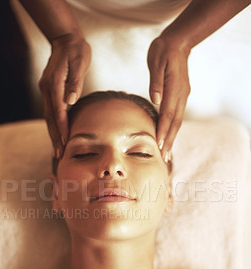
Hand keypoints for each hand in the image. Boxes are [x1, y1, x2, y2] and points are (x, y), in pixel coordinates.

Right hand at [39, 33, 91, 155]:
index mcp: (54, 83)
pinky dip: (53, 125)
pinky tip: (56, 134)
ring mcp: (46, 90)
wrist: (65, 39)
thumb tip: (71, 100)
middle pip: (50, 118)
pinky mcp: (49, 91)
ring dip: (52, 134)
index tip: (66, 141)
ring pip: (48, 117)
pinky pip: (50, 112)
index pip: (58, 110)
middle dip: (55, 137)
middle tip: (59, 154)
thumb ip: (75, 82)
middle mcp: (47, 88)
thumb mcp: (79, 62)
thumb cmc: (76, 50)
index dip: (62, 127)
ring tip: (56, 150)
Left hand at [147, 34, 190, 155]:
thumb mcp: (156, 61)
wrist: (178, 43)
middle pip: (175, 122)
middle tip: (164, 157)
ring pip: (178, 121)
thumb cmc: (163, 50)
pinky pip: (177, 116)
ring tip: (166, 153)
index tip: (159, 144)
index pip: (168, 113)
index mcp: (174, 88)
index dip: (163, 130)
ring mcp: (182, 96)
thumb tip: (155, 99)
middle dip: (169, 140)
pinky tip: (168, 137)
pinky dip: (173, 129)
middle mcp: (181, 95)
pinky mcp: (180, 96)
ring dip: (172, 137)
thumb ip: (156, 81)